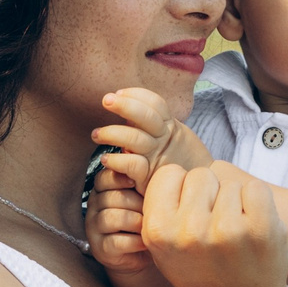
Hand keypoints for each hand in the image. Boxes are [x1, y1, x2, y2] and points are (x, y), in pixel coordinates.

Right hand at [84, 165, 153, 278]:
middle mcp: (94, 206)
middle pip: (111, 197)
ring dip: (136, 222)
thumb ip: (143, 178)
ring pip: (112, 217)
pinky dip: (135, 242)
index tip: (135, 183)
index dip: (120, 178)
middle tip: (151, 211)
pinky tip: (145, 243)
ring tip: (148, 227)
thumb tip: (140, 157)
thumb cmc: (147, 219)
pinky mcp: (100, 249)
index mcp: (103, 189)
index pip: (104, 177)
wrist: (143, 254)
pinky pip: (116, 241)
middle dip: (136, 204)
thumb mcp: (147, 195)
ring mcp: (94, 228)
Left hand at [95, 87, 213, 191]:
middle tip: (106, 100)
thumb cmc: (175, 164)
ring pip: (135, 139)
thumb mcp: (170, 140)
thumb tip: (125, 105)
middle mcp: (163, 140)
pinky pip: (132, 165)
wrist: (191, 193)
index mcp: (169, 128)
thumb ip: (151, 125)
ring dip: (112, 133)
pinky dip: (117, 160)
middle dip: (125, 105)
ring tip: (96, 135)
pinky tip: (105, 160)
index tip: (118, 93)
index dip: (137, 95)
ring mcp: (156, 159)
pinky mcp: (149, 179)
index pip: (156, 103)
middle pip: (147, 116)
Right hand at [142, 160, 285, 286]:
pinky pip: (255, 188)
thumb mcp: (162, 245)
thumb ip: (156, 206)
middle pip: (201, 174)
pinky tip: (252, 225)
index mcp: (158, 230)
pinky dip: (256, 201)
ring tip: (233, 231)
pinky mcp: (261, 229)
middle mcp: (190, 230)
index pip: (169, 173)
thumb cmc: (199, 269)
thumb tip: (146, 160)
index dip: (180, 189)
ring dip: (233, 201)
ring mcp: (227, 230)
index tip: (189, 212)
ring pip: (229, 182)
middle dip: (208, 193)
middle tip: (214, 225)